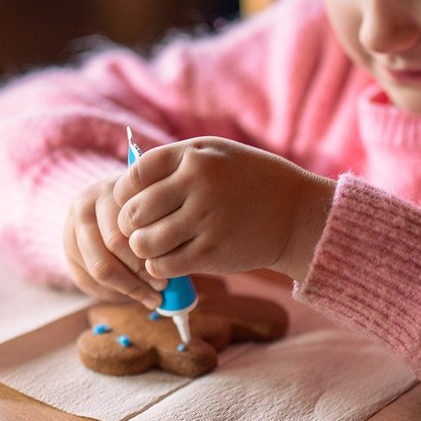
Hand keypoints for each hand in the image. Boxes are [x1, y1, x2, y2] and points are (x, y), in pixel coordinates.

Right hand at [63, 176, 165, 305]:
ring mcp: (70, 226)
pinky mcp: (66, 249)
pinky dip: (112, 293)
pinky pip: (87, 281)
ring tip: (152, 297)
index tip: (170, 277)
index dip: (150, 259)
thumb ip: (164, 229)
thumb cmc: (146, 210)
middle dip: (139, 277)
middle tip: (161, 289)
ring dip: (128, 289)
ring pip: (99, 270)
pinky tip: (132, 294)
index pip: (129, 233)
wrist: (106, 203)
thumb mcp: (157, 209)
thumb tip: (177, 277)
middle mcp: (86, 204)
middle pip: (111, 251)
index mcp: (113, 189)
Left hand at [112, 137, 334, 281]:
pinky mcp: (212, 254)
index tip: (131, 202)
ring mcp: (205, 221)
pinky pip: (163, 266)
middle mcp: (198, 186)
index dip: (124, 194)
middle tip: (140, 228)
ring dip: (143, 248)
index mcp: (194, 157)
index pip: (133, 177)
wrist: (295, 214)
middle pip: (133, 214)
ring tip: (154, 244)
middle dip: (130, 225)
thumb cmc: (248, 180)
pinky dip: (159, 266)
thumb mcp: (214, 154)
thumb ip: (173, 162)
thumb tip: (125, 184)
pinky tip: (170, 258)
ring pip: (144, 244)